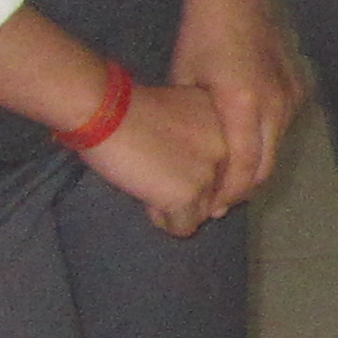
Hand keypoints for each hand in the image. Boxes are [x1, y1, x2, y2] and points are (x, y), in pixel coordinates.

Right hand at [80, 79, 239, 234]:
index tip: (172, 160)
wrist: (106, 111)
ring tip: (148, 185)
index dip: (197, 172)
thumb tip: (214, 207)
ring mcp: (212, 173)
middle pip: (217, 194)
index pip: (229, 172)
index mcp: (231, 126)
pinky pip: (183, 227)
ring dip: (175, 206)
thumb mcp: (183, 118)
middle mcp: (232, 150)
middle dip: (187, 190)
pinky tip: (146, 199)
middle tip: (157, 173)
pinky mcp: (188, 194)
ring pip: (201, 213)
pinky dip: (163, 220)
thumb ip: (200, 151)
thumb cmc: (133, 109)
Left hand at [171, 0, 299, 217]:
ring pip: (276, 148)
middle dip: (243, 189)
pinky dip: (265, 144)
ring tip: (229, 181)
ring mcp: (290, 96)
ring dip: (255, 168)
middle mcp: (275, 104)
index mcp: (244, 104)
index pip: (245, 167)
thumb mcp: (185, 84)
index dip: (229, 194)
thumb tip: (188, 164)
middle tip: (219, 205)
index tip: (212, 210)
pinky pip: (281, 128)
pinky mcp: (297, 88)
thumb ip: (195, 126)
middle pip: (266, 165)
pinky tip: (245, 148)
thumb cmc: (201, 38)